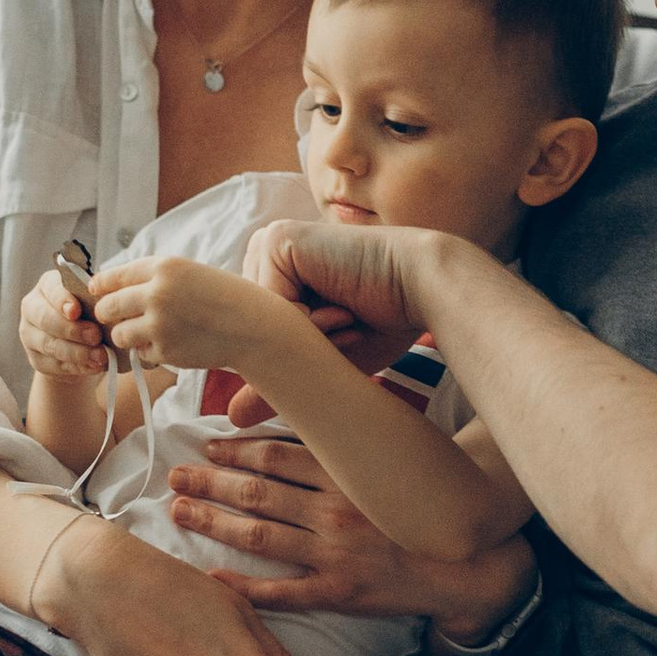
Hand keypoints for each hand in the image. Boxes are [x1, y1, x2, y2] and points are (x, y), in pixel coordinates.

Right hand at [18, 271, 110, 378]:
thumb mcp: (94, 301)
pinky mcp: (36, 359)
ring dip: (77, 352)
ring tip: (100, 356)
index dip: (62, 300)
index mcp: (48, 285)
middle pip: (45, 319)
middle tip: (96, 336)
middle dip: (72, 330)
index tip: (76, 311)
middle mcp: (33, 307)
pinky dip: (76, 367)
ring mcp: (30, 334)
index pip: (51, 289)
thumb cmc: (90, 312)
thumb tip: (110, 308)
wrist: (81, 341)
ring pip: (49, 344)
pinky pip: (53, 365)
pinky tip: (93, 366)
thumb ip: (97, 301)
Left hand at [90, 251, 274, 380]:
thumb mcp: (189, 273)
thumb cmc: (224, 297)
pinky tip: (171, 344)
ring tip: (146, 333)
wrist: (253, 327)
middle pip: (107, 307)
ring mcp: (159, 324)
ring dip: (127, 336)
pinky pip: (142, 353)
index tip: (95, 292)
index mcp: (164, 267)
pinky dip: (150, 351)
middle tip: (115, 319)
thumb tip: (114, 289)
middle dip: (108, 314)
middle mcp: (157, 293)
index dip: (100, 286)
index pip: (114, 276)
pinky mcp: (165, 350)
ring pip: (119, 334)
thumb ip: (155, 278)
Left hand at [167, 432, 535, 634]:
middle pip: (256, 492)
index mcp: (347, 474)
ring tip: (179, 510)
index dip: (236, 449)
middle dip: (209, 481)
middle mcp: (336, 512)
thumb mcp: (398, 457)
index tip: (207, 445)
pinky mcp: (337, 594)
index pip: (277, 455)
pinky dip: (242, 585)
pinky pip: (280, 592)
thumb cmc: (426, 505)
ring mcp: (334, 555)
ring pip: (258, 535)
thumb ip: (355, 436)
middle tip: (175, 475)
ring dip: (212, 521)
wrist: (464, 564)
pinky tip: (209, 575)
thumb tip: (315, 399)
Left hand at [242, 218, 429, 379]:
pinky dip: (308, 321)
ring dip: (306, 335)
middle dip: (300, 343)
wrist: (425, 289)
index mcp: (276, 270)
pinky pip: (272, 304)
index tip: (345, 333)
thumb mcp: (323, 358)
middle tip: (349, 325)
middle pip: (255, 325)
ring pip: (261, 319)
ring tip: (347, 317)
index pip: (258, 329)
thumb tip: (231, 417)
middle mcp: (268, 250)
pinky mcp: (280, 239)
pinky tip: (342, 308)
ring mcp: (270, 240)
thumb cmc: (384, 322)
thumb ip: (279, 380)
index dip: (299, 350)